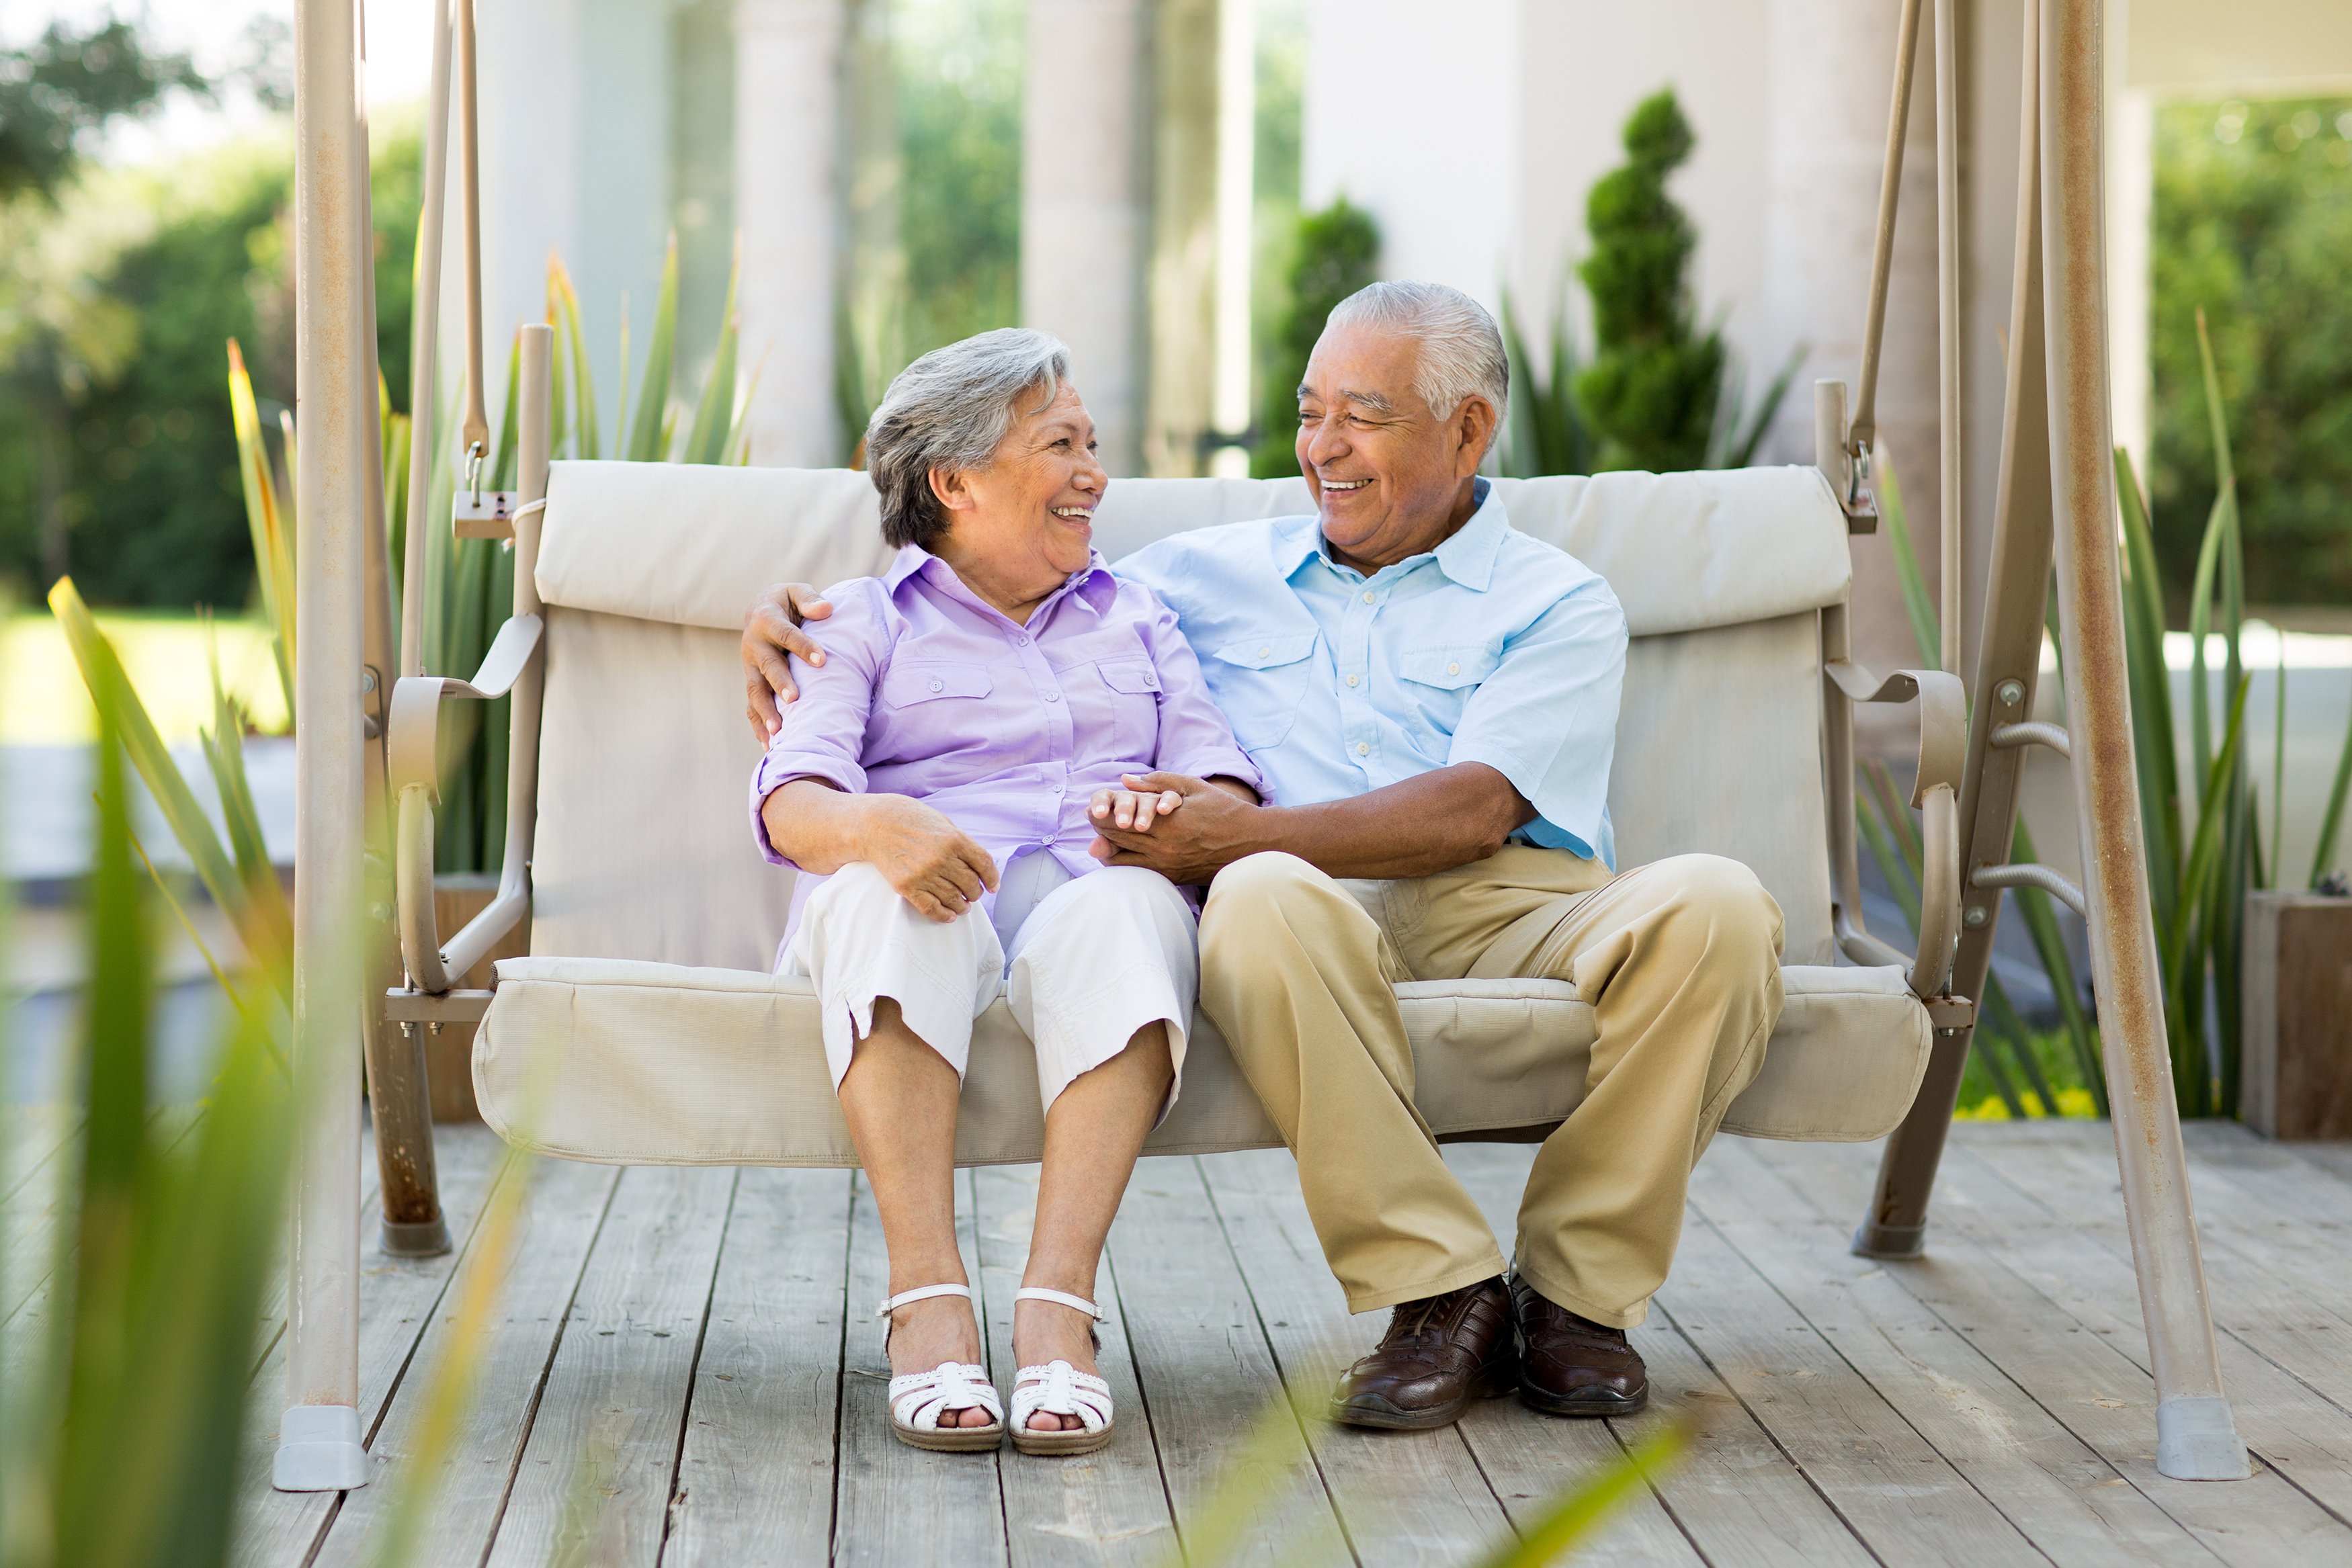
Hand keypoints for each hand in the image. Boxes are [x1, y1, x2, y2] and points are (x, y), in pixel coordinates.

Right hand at [743, 582, 833, 741]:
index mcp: (766, 620)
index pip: (785, 634)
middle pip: (767, 666)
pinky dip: (758, 725)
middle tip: (794, 699)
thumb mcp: (796, 591)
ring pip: (755, 691)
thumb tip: (827, 609)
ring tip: (779, 731)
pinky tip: (769, 745)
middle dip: (780, 683)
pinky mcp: (752, 681)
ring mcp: (750, 666)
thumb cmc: (786, 602)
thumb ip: (809, 600)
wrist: (759, 609)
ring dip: (765, 711)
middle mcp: (754, 645)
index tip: (822, 660)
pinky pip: (751, 705)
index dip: (803, 647)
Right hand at [862, 795, 999, 922]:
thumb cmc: (910, 819)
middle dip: (975, 892)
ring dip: (962, 906)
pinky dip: (944, 915)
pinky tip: (949, 915)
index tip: (993, 886)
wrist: (873, 824)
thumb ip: (961, 842)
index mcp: (954, 839)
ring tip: (963, 906)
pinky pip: (931, 908)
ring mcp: (923, 874)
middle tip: (973, 894)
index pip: (984, 865)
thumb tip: (978, 864)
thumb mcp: (942, 822)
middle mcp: (941, 858)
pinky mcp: (906, 887)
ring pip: (953, 900)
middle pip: (971, 885)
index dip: (992, 878)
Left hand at [1088, 773, 1262, 882]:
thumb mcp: (1192, 787)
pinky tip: (1119, 853)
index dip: (1101, 815)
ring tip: (1101, 836)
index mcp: (1167, 824)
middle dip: (1100, 829)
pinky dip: (1124, 863)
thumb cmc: (1224, 810)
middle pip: (1117, 841)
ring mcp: (1168, 866)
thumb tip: (1125, 780)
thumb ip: (1157, 782)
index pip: (1119, 822)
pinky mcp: (1173, 877)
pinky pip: (1139, 872)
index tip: (1094, 806)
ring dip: (1108, 848)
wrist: (1252, 842)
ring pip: (1123, 862)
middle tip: (1092, 818)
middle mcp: (1164, 848)